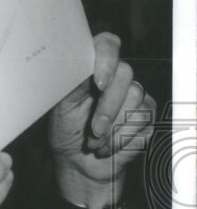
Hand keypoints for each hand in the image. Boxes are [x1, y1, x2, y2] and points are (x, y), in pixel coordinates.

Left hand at [48, 32, 155, 208]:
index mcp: (92, 70)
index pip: (106, 44)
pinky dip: (121, 140)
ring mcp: (135, 96)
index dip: (106, 58)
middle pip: (126, 75)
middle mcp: (116, 79)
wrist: (78, 163)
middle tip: (92, 130)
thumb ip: (72, 82)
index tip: (98, 83)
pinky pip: (143, 121)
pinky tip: (108, 147)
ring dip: (112, 128)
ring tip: (96, 141)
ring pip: (136, 99)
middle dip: (107, 109)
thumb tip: (78, 63)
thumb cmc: (66, 132)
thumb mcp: (60, 107)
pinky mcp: (147, 116)